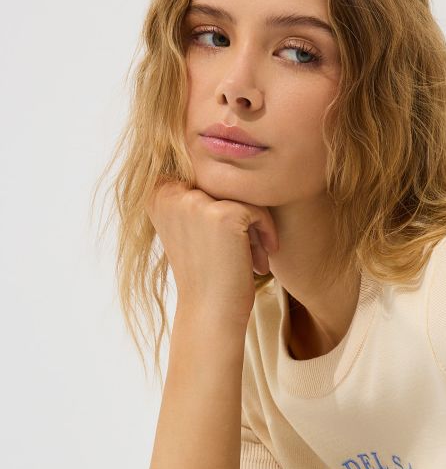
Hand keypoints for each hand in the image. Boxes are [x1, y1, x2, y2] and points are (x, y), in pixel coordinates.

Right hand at [146, 179, 278, 324]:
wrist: (211, 314)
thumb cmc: (206, 275)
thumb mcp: (191, 228)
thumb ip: (196, 192)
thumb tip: (223, 153)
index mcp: (155, 193)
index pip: (205, 175)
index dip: (223, 203)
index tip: (228, 239)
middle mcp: (169, 192)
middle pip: (224, 182)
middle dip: (241, 214)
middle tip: (246, 250)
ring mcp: (195, 201)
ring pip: (242, 193)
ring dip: (255, 224)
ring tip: (254, 256)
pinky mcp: (223, 215)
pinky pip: (258, 208)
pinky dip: (266, 232)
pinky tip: (261, 260)